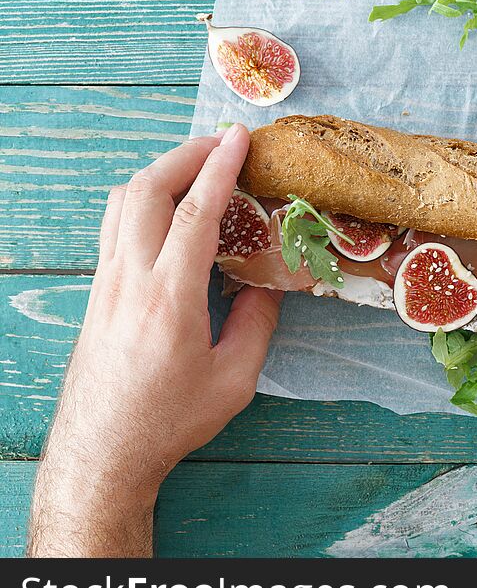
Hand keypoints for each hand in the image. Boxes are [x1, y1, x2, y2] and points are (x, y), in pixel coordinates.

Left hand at [28, 124, 282, 555]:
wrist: (103, 449)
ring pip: (122, 201)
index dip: (219, 168)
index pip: (194, 213)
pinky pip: (115, 224)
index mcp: (169, 298)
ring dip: (159, 172)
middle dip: (185, 154)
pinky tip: (166, 208)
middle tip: (220, 144)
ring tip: (195, 167)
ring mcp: (106, 282)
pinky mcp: (98, 291)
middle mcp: (129, 279)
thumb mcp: (234, 379)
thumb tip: (268, 284)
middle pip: (146, 189)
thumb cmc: (170, 420)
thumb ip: (257, 323)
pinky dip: (142, 198)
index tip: (239, 138)